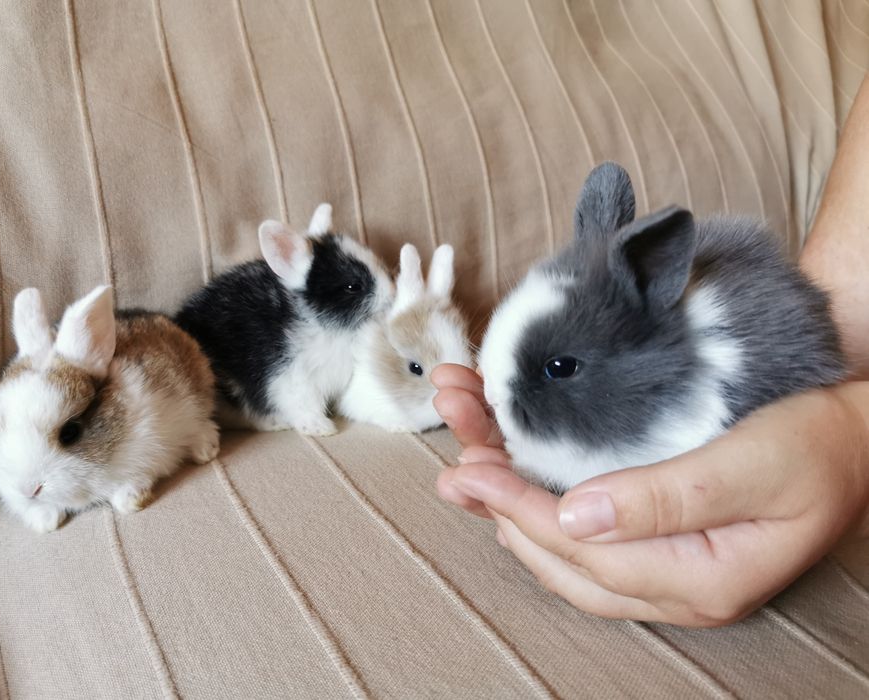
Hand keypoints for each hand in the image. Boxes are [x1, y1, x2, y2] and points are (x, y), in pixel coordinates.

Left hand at [432, 363, 868, 626]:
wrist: (853, 432)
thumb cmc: (817, 444)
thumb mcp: (755, 466)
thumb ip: (670, 497)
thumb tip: (577, 518)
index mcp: (699, 578)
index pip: (585, 553)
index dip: (522, 511)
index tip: (472, 471)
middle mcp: (671, 583)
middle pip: (562, 557)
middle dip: (500, 508)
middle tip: (455, 466)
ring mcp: (662, 563)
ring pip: (564, 546)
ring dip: (508, 502)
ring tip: (465, 458)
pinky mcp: (655, 535)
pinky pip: (582, 529)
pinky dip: (537, 497)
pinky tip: (507, 474)